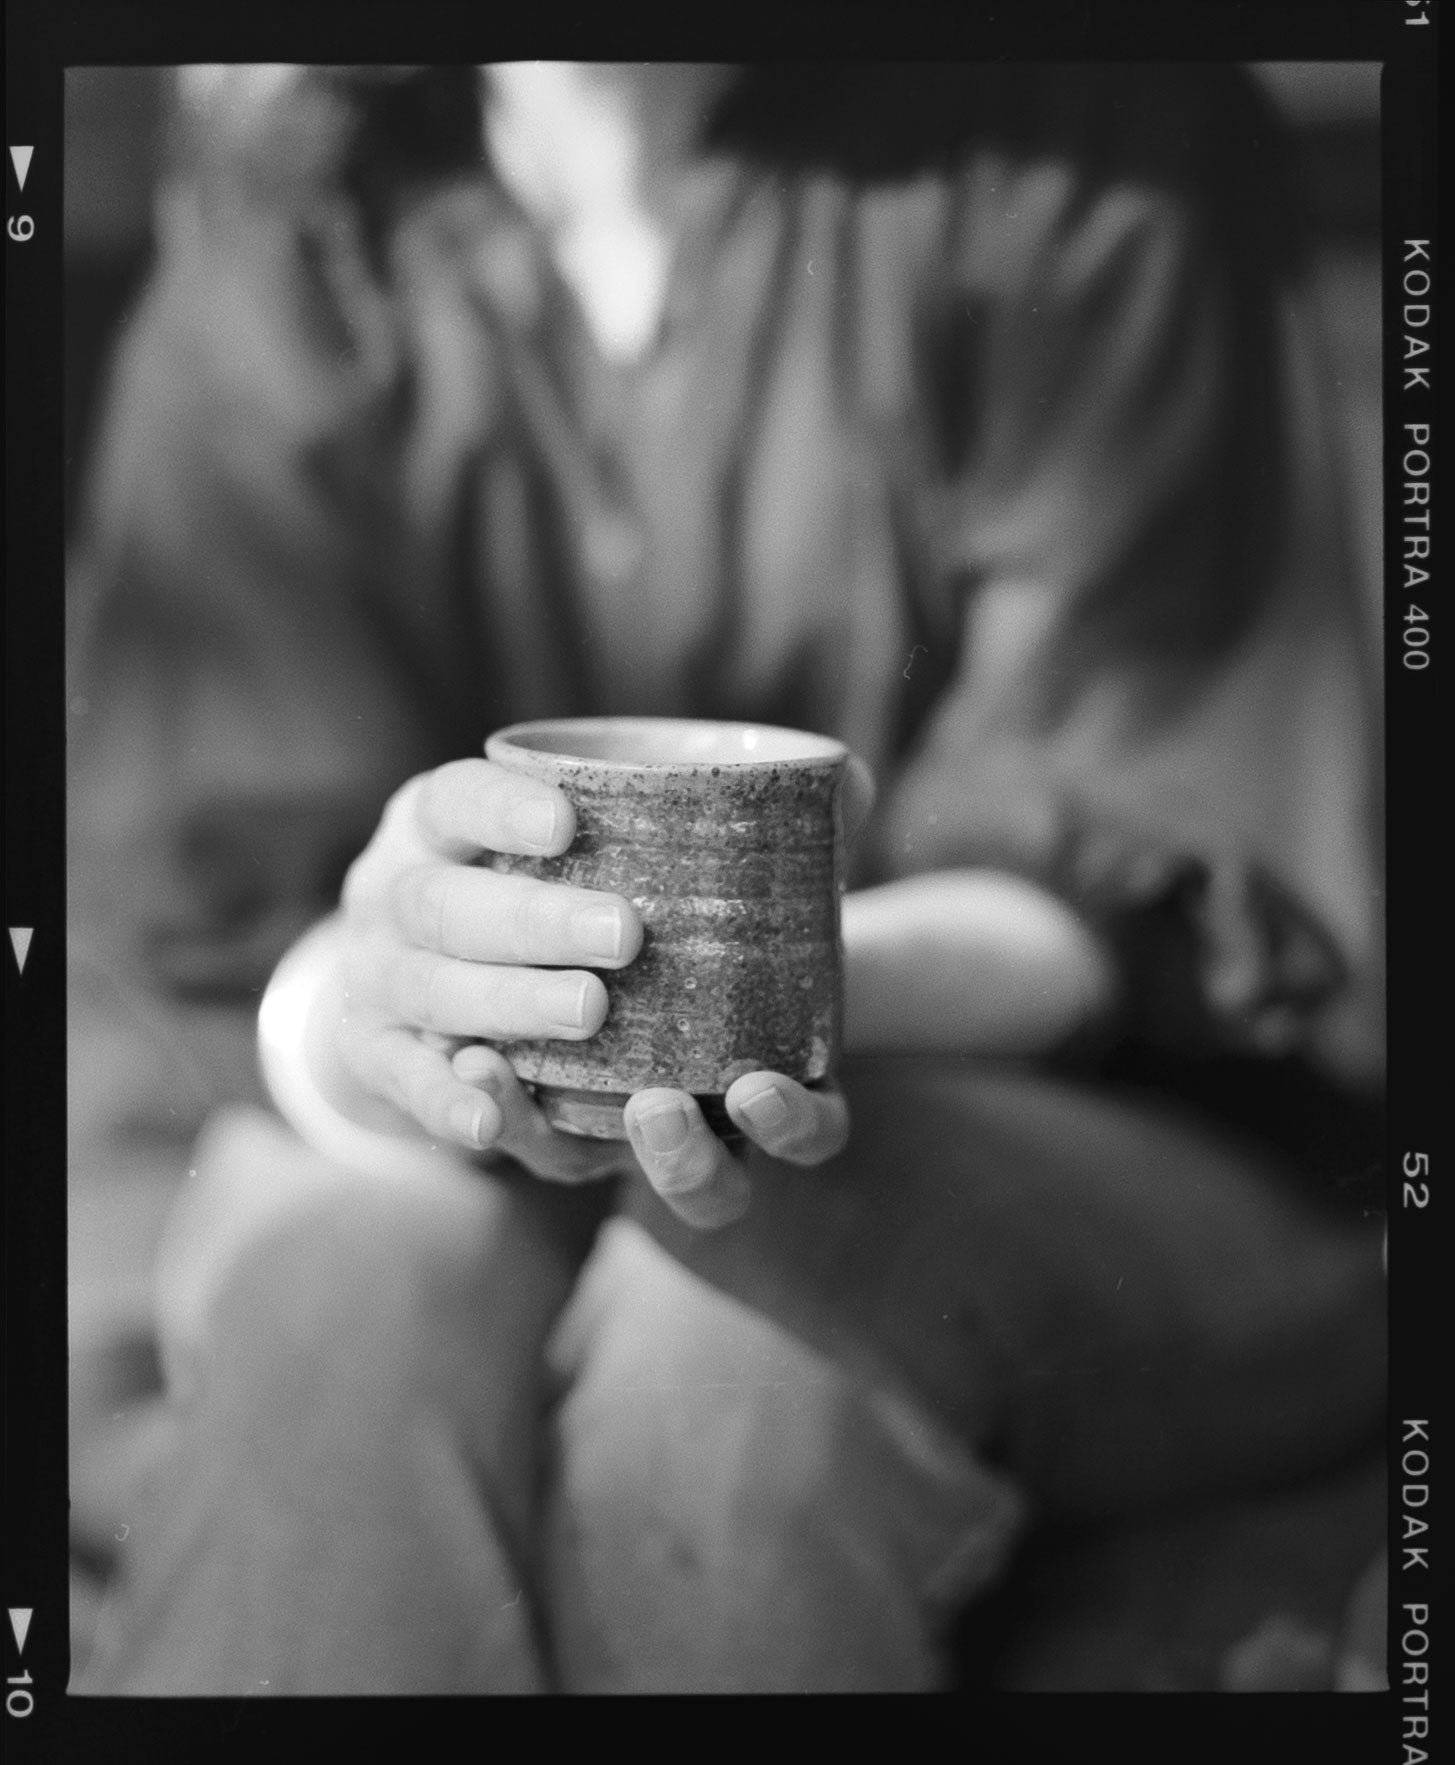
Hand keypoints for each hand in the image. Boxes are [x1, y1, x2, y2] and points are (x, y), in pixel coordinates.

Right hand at [335, 758, 851, 1227]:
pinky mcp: (386, 1068)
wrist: (449, 969)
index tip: (572, 819)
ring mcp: (383, 986)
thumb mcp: (585, 832)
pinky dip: (446, 1105)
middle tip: (625, 938)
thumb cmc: (549, 885)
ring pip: (435, 1003)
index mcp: (437, 822)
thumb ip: (703, 810)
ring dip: (508, 1008)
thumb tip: (851, 781)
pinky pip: (408, 1095)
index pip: (455, 798)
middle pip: (443, 909)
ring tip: (589, 1012)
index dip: (501, 808)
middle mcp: (395, 897)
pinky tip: (492, 1114)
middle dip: (530, 923)